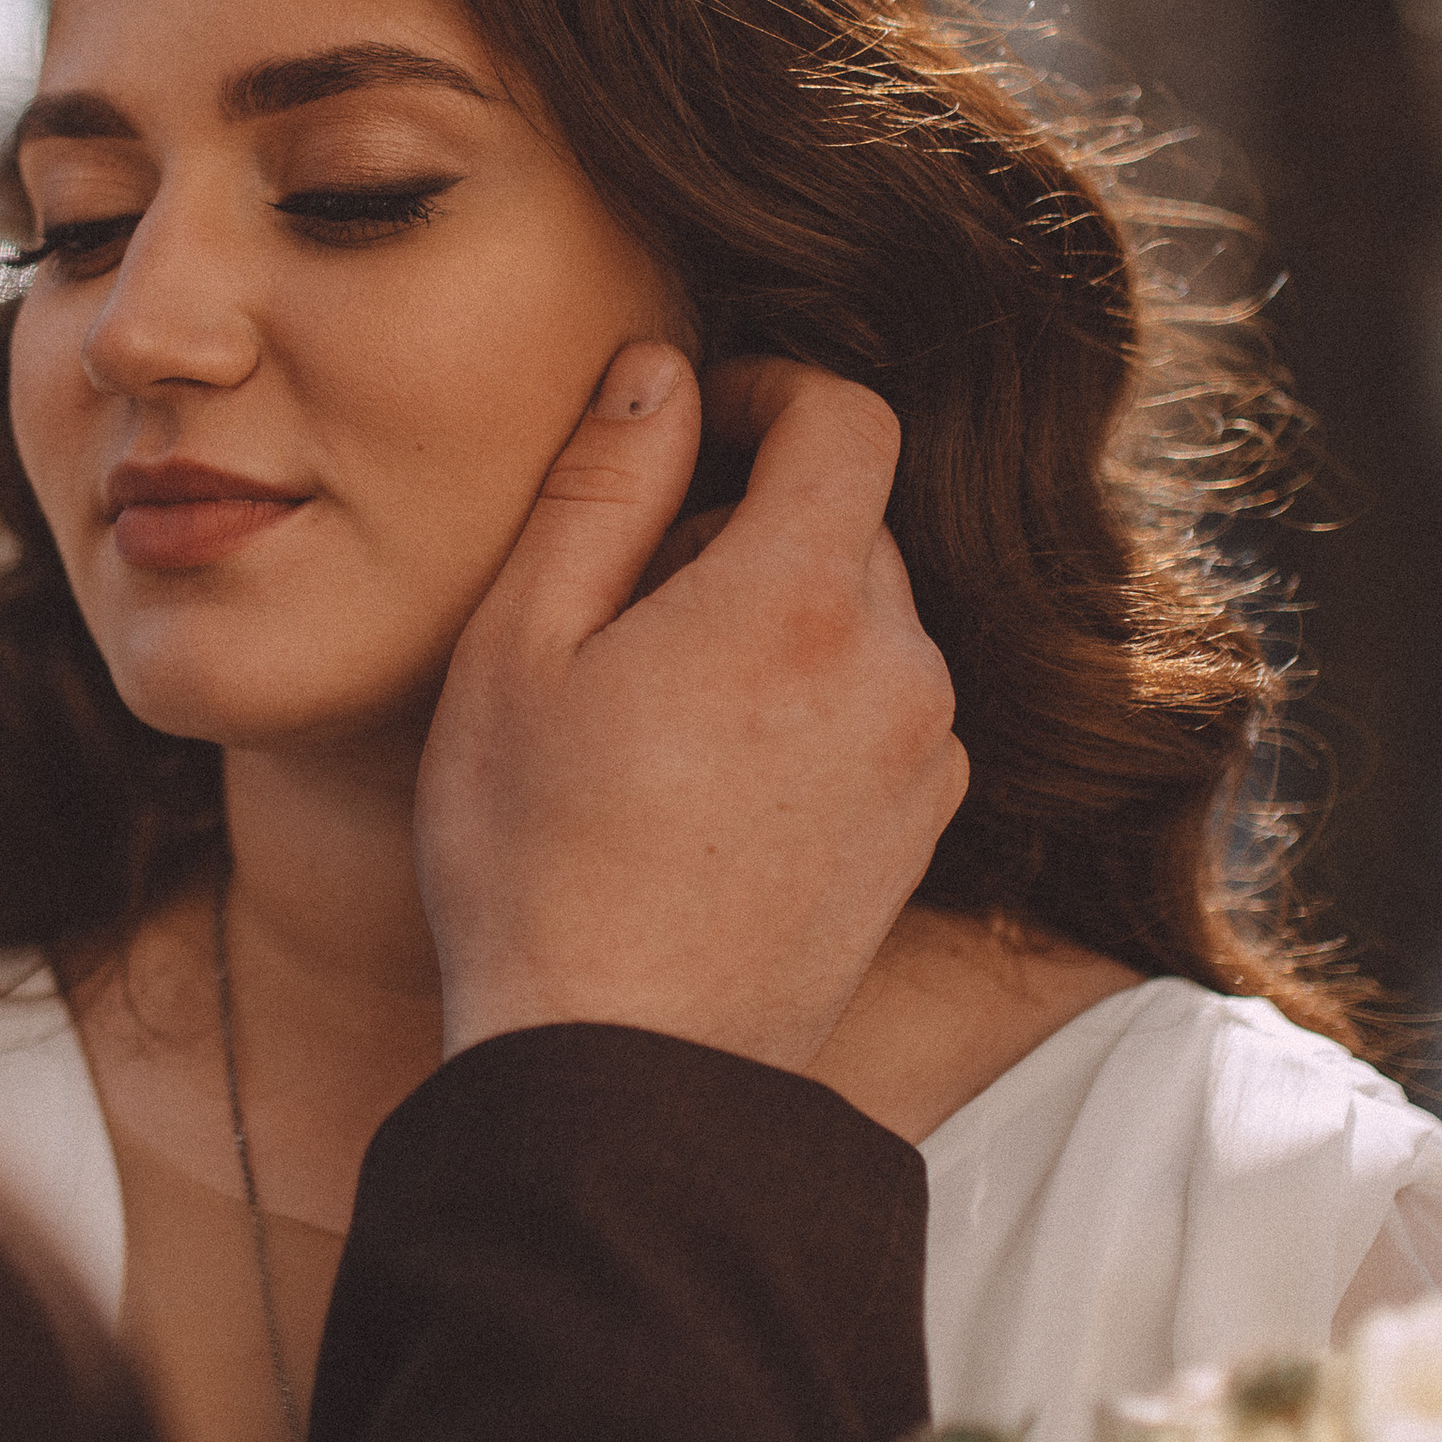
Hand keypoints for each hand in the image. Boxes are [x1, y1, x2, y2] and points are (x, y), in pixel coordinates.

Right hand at [415, 344, 966, 1075]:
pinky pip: (881, 707)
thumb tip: (662, 373)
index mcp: (800, 599)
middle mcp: (898, 666)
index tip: (695, 420)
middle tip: (624, 602)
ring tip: (657, 711)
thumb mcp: (518, 647)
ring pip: (866, 619)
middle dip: (748, 521)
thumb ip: (601, 487)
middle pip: (851, 522)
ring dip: (778, 617)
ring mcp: (923, 755)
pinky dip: (812, 701)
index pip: (848, 418)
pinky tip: (710, 780)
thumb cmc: (537, 859)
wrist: (620, 1069)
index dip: (771, 388)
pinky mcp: (922, 828)